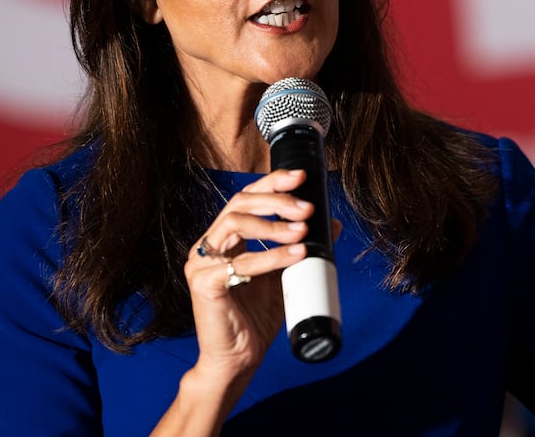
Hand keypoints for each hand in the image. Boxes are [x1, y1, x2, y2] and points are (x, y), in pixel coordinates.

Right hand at [184, 169, 333, 385]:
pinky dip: (270, 256)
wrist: (239, 359)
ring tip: (303, 231)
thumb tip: (332, 222)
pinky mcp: (203, 283)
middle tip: (306, 208)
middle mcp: (208, 245)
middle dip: (276, 200)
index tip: (301, 177)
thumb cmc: (256, 318)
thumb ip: (302, 247)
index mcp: (224, 239)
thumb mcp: (286, 275)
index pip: (246, 198)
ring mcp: (201, 263)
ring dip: (273, 225)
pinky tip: (295, 254)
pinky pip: (239, 262)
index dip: (272, 183)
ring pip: (234, 224)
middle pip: (239, 203)